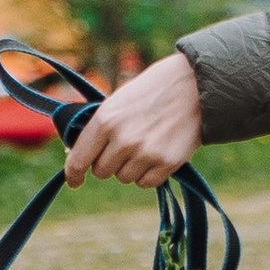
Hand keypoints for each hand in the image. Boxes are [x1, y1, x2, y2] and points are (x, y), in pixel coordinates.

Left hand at [63, 49, 204, 189]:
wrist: (195, 86)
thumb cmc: (151, 92)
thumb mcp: (117, 102)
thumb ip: (97, 128)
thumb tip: (74, 154)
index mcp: (105, 120)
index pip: (79, 159)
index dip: (74, 174)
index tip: (74, 181)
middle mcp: (123, 139)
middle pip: (101, 171)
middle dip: (109, 162)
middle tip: (124, 146)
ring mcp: (145, 153)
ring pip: (124, 178)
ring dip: (130, 167)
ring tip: (144, 144)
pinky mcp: (167, 163)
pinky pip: (146, 183)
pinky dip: (149, 173)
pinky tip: (157, 153)